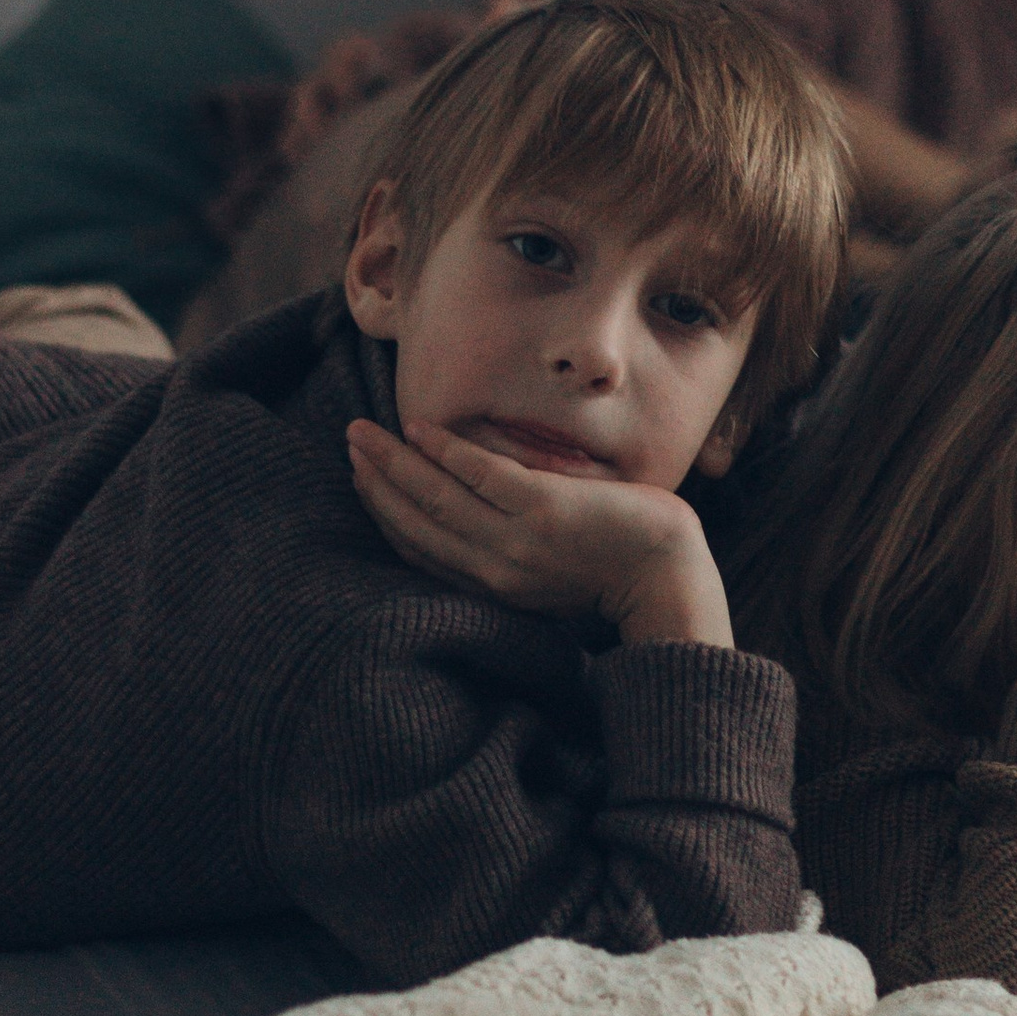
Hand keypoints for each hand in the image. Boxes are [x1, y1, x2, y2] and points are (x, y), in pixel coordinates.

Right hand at [346, 419, 732, 645]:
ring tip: (364, 434)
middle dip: (376, 484)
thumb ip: (509, 551)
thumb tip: (480, 517)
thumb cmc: (616, 569)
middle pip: (416, 523)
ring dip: (393, 463)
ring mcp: (516, 541)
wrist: (666, 576)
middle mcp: (494, 569)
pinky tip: (420, 428)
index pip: (422, 550)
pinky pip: (479, 474)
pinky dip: (444, 450)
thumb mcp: (547, 573)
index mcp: (493, 587)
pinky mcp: (541, 512)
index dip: (386, 515)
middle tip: (350, 447)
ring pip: (435, 498)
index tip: (362, 483)